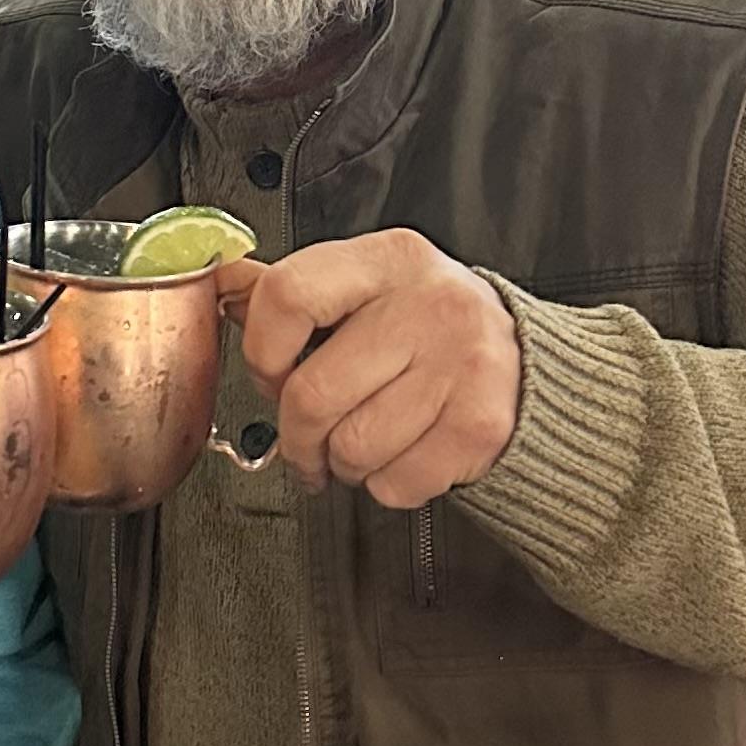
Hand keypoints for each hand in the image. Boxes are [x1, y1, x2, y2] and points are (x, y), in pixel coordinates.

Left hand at [216, 230, 520, 508]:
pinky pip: (397, 482)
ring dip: (342, 464)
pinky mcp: (482, 425)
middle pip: (313, 394)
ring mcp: (462, 364)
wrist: (526, 362)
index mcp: (386, 260)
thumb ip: (294, 292)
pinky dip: (386, 485)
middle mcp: (430, 304)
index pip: (287, 297)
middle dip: (297, 436)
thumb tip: (219, 284)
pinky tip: (401, 455)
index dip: (262, 351)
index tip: (272, 373)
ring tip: (360, 444)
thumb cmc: (425, 327)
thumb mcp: (364, 287)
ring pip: (352, 447)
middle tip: (307, 440)